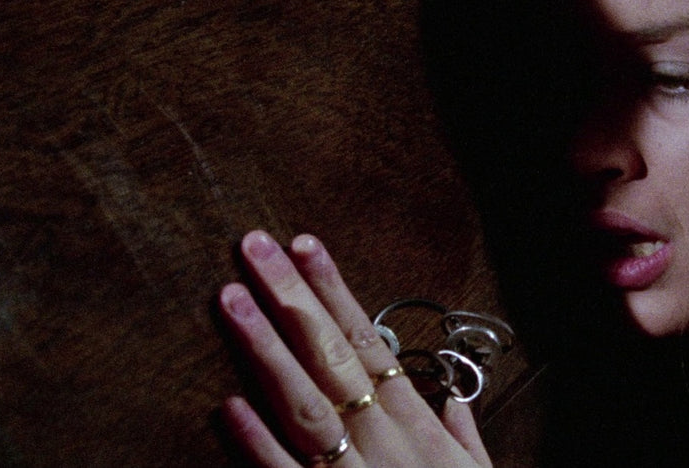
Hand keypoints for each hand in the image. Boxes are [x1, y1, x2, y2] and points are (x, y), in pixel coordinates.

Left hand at [220, 230, 492, 466]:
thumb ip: (462, 430)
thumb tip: (452, 393)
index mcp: (416, 424)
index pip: (369, 339)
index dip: (334, 290)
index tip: (304, 244)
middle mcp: (384, 440)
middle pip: (331, 355)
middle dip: (291, 296)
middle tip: (252, 246)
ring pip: (305, 404)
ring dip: (265, 349)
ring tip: (229, 300)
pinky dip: (257, 444)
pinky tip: (225, 406)